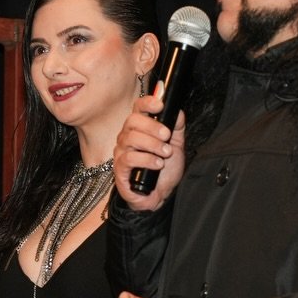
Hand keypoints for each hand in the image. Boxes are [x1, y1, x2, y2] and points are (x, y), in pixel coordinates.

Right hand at [113, 87, 186, 210]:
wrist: (160, 195)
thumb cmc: (164, 169)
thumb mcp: (176, 145)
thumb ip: (177, 128)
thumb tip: (177, 111)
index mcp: (140, 128)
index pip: (138, 108)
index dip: (147, 103)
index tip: (160, 105)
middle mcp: (127, 137)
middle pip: (133, 120)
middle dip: (153, 127)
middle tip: (167, 136)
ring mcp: (121, 152)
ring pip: (131, 138)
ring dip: (152, 144)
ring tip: (166, 153)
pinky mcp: (120, 168)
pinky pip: (129, 158)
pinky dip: (146, 159)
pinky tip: (158, 164)